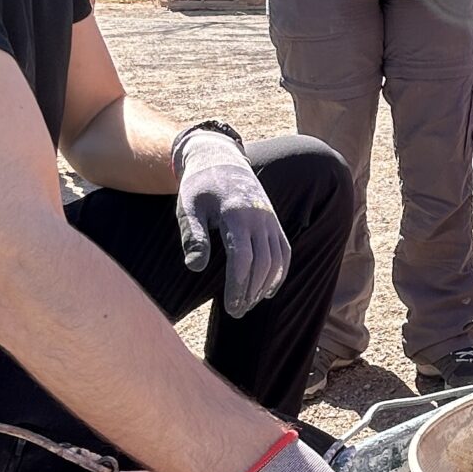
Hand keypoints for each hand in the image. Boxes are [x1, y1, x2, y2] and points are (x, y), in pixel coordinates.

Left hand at [173, 127, 290, 312]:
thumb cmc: (199, 186)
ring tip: (248, 304)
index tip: (231, 307)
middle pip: (262, 264)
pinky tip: (267, 291)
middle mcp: (259, 218)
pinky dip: (280, 273)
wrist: (221, 159)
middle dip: (250, 292)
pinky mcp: (274, 222)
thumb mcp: (188, 207)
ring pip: (276, 260)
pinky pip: (284, 252)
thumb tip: (196, 268)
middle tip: (237, 312)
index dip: (238, 286)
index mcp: (236, 215)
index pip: (243, 258)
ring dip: (264, 286)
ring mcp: (270, 220)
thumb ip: (193, 236)